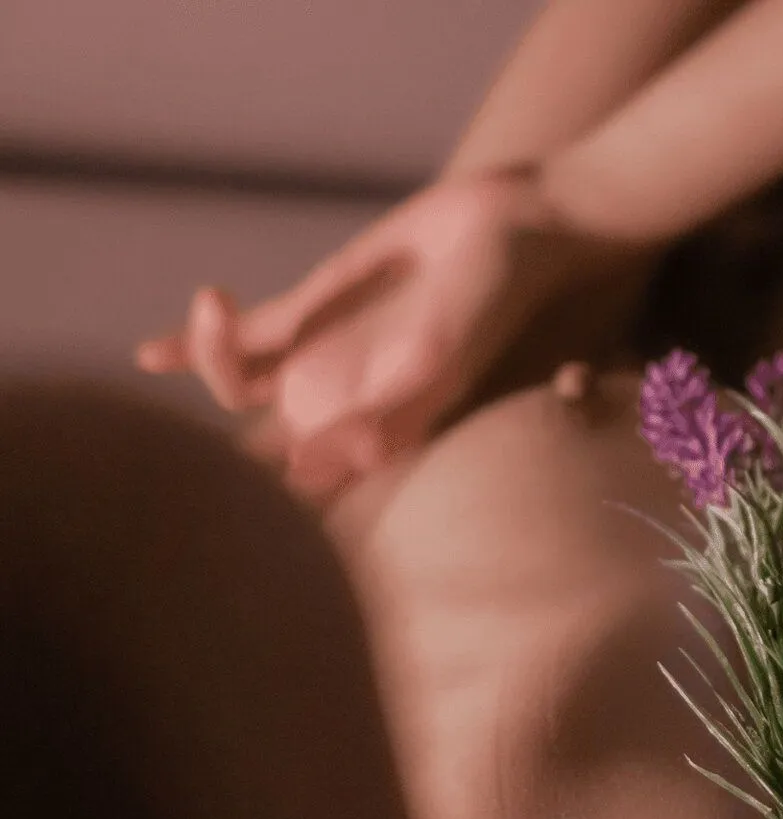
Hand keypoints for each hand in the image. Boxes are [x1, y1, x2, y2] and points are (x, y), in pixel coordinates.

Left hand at [136, 169, 636, 500]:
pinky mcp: (315, 309)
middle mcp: (346, 406)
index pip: (305, 492)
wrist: (512, 227)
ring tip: (213, 302)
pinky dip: (196, 344)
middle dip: (216, 437)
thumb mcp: (435, 360)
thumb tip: (304, 477)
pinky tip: (148, 357)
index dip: (261, 504)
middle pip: (257, 446)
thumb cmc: (490, 299)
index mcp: (379, 436)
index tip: (230, 494)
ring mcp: (325, 357)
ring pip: (240, 387)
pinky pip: (246, 337)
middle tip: (211, 368)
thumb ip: (377, 415)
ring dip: (208, 358)